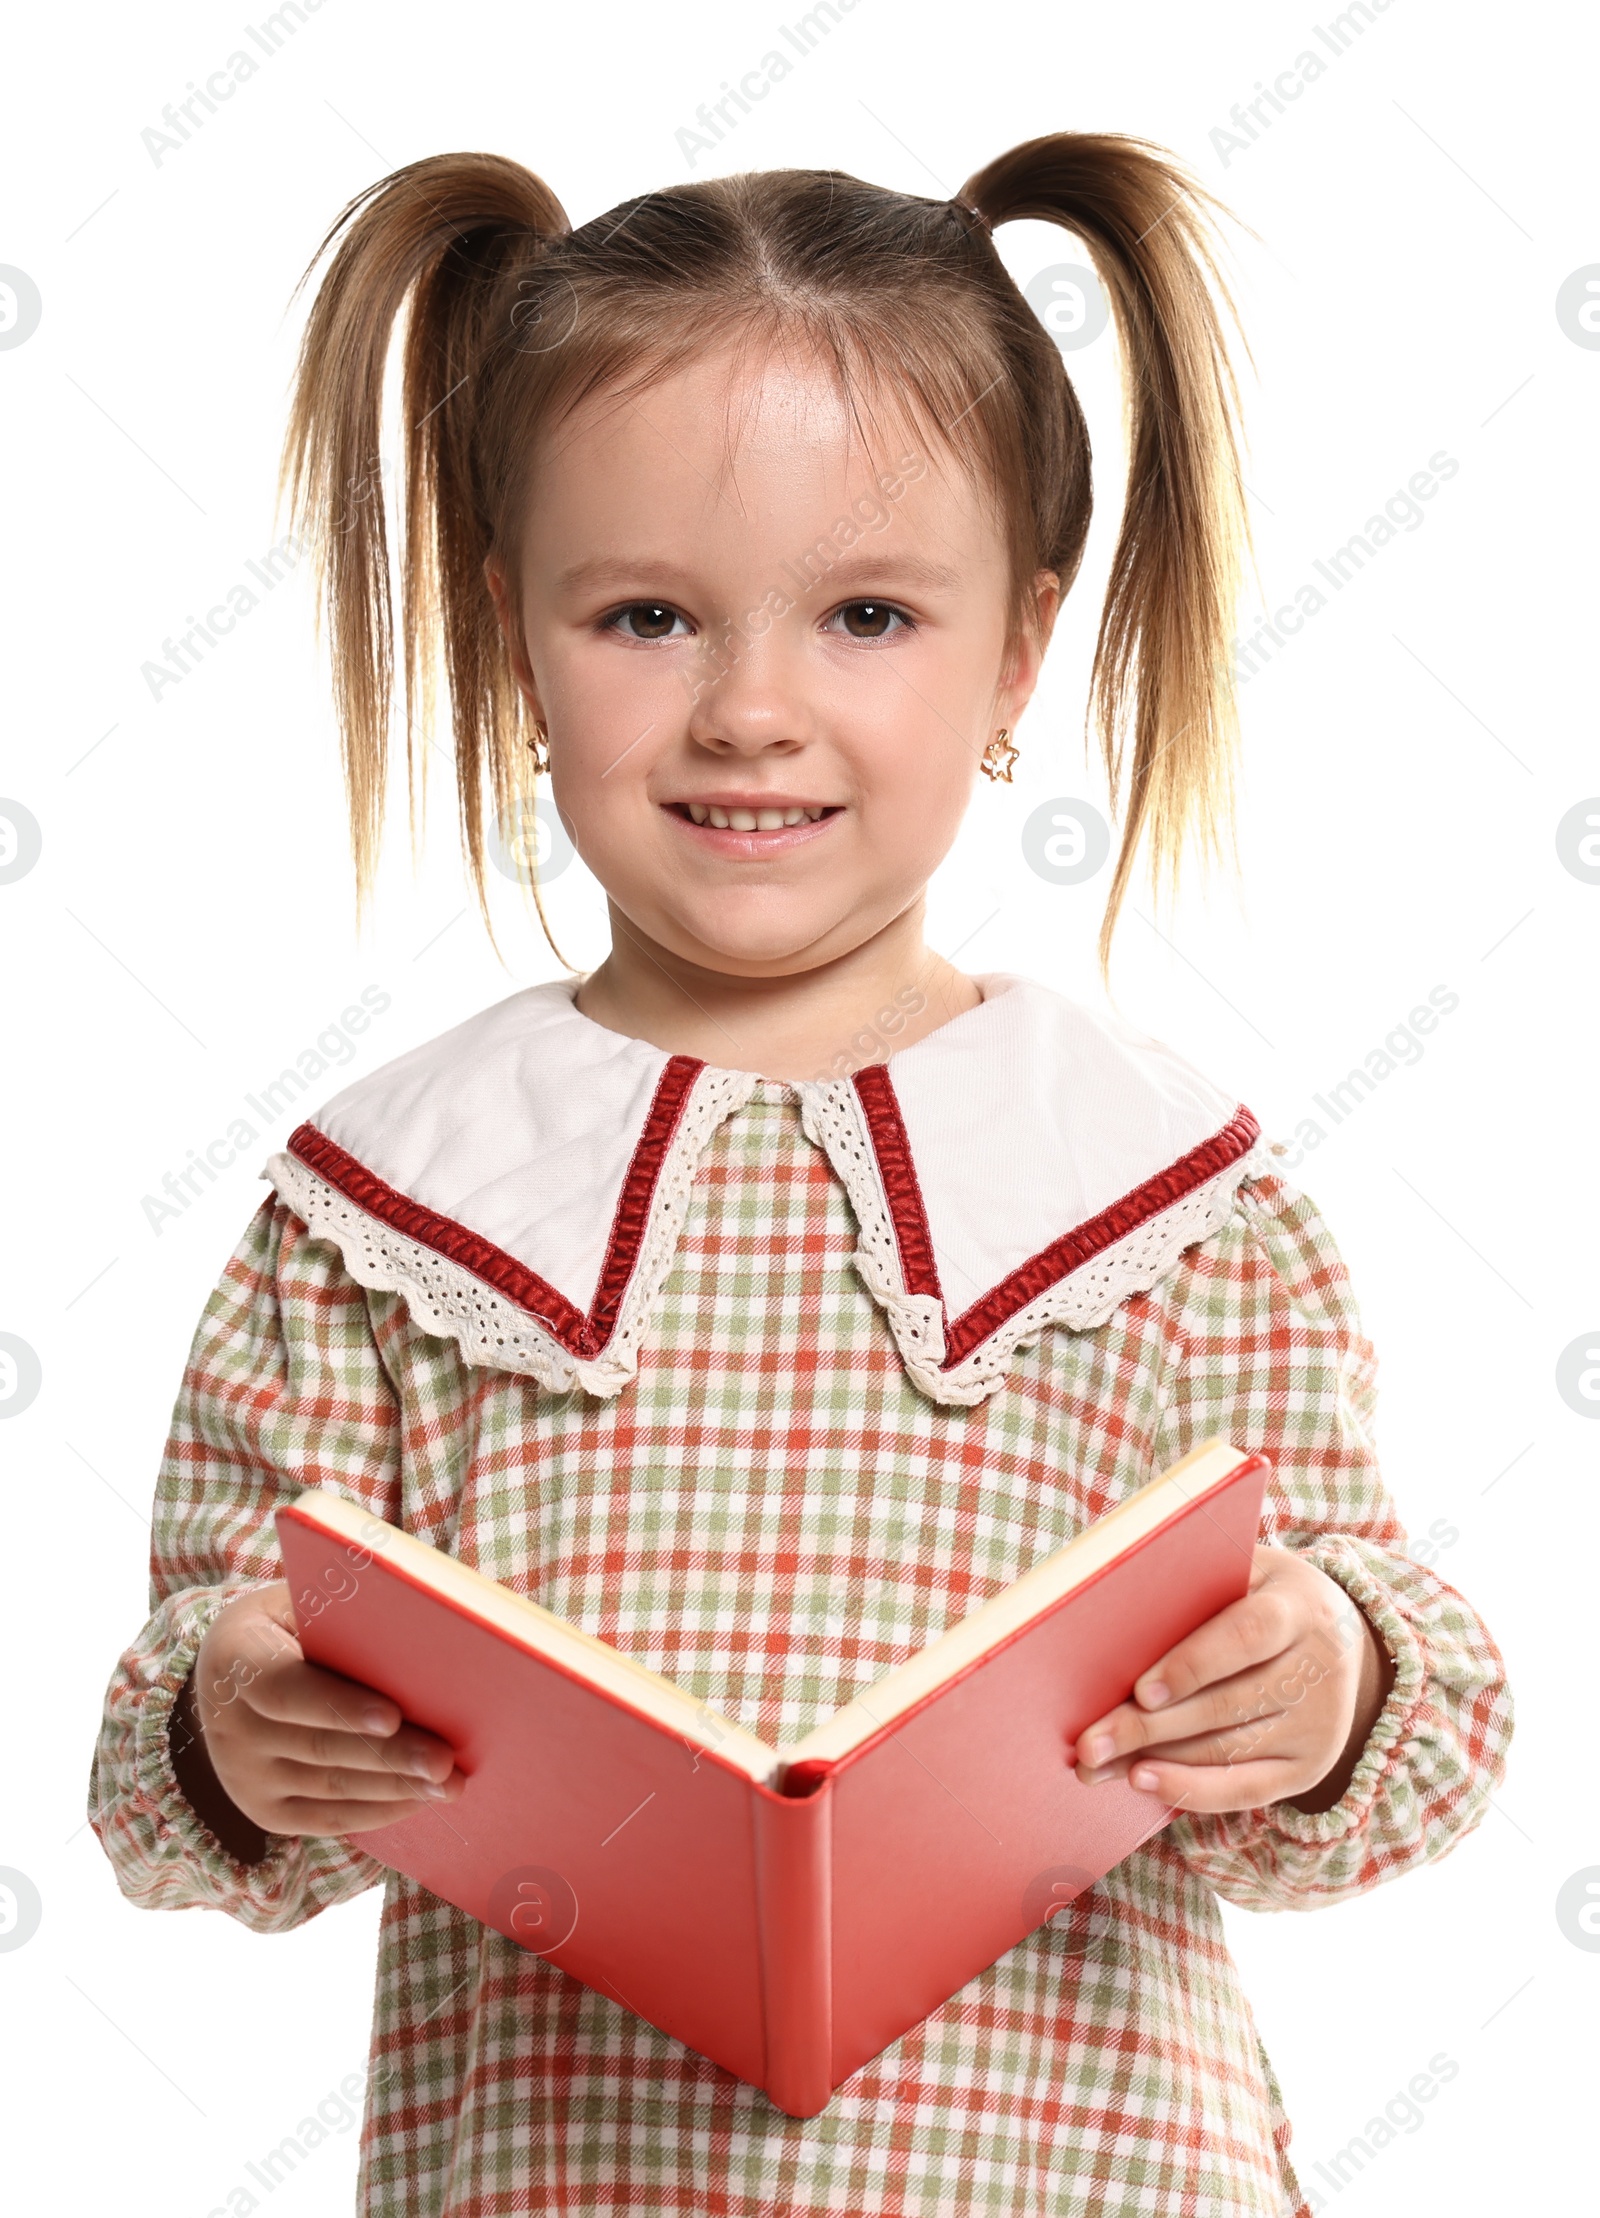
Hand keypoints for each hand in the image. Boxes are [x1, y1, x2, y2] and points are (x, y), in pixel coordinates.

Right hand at [186, 1581, 465, 1837]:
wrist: (229, 1676)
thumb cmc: (289, 1626)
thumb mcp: (299, 1604)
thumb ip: (342, 1620)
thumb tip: (414, 1635)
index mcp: (237, 1661)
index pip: (286, 1691)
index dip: (340, 1706)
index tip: (393, 1715)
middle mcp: (231, 1727)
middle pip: (319, 1747)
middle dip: (388, 1757)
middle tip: (443, 1761)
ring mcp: (244, 1777)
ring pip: (329, 1788)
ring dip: (394, 1789)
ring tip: (448, 1785)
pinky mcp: (265, 1811)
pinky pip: (326, 1819)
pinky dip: (377, 1811)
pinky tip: (417, 1800)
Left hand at [1066, 1545, 1391, 1814]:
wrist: (1336, 1638)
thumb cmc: (1260, 1594)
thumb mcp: (1243, 1571)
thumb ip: (1192, 1584)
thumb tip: (1112, 1607)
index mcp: (1299, 1607)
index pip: (1249, 1635)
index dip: (1194, 1664)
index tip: (1142, 1690)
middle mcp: (1318, 1669)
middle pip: (1227, 1705)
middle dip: (1150, 1727)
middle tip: (1090, 1743)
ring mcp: (1318, 1725)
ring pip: (1228, 1749)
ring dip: (1156, 1760)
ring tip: (1095, 1765)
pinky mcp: (1308, 1767)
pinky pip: (1245, 1788)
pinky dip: (1191, 1789)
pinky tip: (1142, 1781)